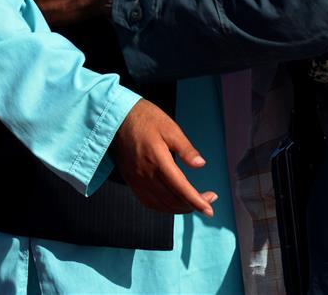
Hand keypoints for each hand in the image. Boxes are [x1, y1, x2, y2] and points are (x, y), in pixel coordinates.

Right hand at [111, 99, 217, 216]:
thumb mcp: (170, 127)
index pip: (180, 188)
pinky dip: (163, 207)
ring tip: (193, 203)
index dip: (196, 201)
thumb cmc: (145, 119)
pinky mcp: (132, 182)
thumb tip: (200, 164)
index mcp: (158, 161)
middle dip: (192, 205)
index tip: (209, 209)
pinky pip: (149, 202)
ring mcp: (137, 181)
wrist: (117, 119)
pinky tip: (172, 202)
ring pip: (161, 205)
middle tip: (208, 200)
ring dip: (179, 208)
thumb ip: (185, 148)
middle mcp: (146, 175)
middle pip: (172, 200)